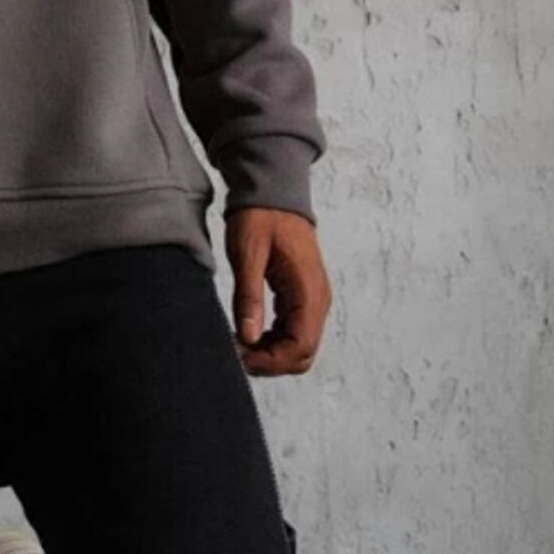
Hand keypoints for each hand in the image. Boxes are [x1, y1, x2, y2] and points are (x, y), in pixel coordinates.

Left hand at [224, 208, 331, 376]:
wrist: (274, 191)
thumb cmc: (260, 216)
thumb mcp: (248, 255)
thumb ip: (249, 297)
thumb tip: (248, 338)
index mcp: (308, 291)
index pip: (300, 347)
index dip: (270, 360)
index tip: (240, 354)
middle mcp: (317, 300)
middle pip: (302, 354)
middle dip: (270, 361)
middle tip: (236, 350)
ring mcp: (312, 300)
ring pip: (299, 346)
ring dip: (271, 352)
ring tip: (239, 341)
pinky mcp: (302, 297)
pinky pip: (293, 331)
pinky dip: (273, 339)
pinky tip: (249, 331)